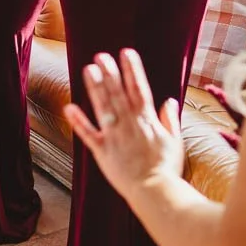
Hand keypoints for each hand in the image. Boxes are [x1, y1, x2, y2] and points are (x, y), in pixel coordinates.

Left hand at [63, 49, 184, 200]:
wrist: (155, 192)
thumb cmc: (167, 168)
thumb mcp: (175, 141)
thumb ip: (171, 119)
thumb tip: (170, 101)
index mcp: (148, 120)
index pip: (139, 88)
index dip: (132, 70)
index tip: (126, 53)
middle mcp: (130, 124)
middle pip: (118, 93)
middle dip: (110, 72)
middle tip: (101, 55)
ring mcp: (115, 136)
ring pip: (104, 107)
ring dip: (96, 87)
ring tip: (88, 69)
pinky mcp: (103, 151)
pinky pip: (89, 134)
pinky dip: (79, 121)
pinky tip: (69, 107)